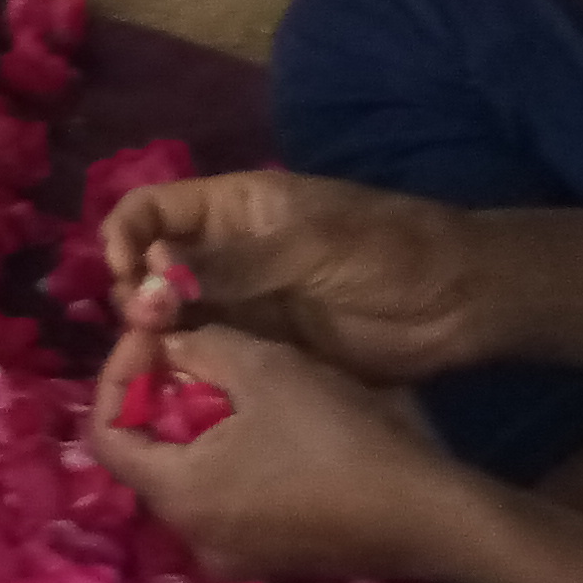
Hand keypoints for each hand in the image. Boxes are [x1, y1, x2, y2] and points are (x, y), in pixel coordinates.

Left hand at [91, 325, 480, 582]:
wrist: (432, 517)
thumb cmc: (339, 438)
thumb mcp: (265, 368)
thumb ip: (200, 349)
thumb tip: (169, 349)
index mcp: (178, 498)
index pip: (104, 433)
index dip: (117, 374)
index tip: (152, 335)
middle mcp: (194, 540)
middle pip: (146, 457)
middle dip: (158, 397)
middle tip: (190, 353)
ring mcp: (236, 558)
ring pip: (188, 477)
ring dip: (196, 424)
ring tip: (232, 380)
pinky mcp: (273, 560)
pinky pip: (227, 499)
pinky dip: (228, 456)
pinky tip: (269, 423)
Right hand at [103, 167, 494, 384]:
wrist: (459, 301)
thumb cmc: (386, 251)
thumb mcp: (306, 246)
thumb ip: (229, 266)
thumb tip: (149, 279)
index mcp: (234, 207)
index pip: (151, 209)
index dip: (124, 236)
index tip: (123, 275)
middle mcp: (226, 251)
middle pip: (151, 264)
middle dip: (135, 290)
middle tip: (144, 323)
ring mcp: (245, 299)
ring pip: (173, 311)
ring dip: (155, 329)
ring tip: (157, 350)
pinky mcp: (264, 344)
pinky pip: (209, 349)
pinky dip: (187, 359)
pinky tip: (179, 375)